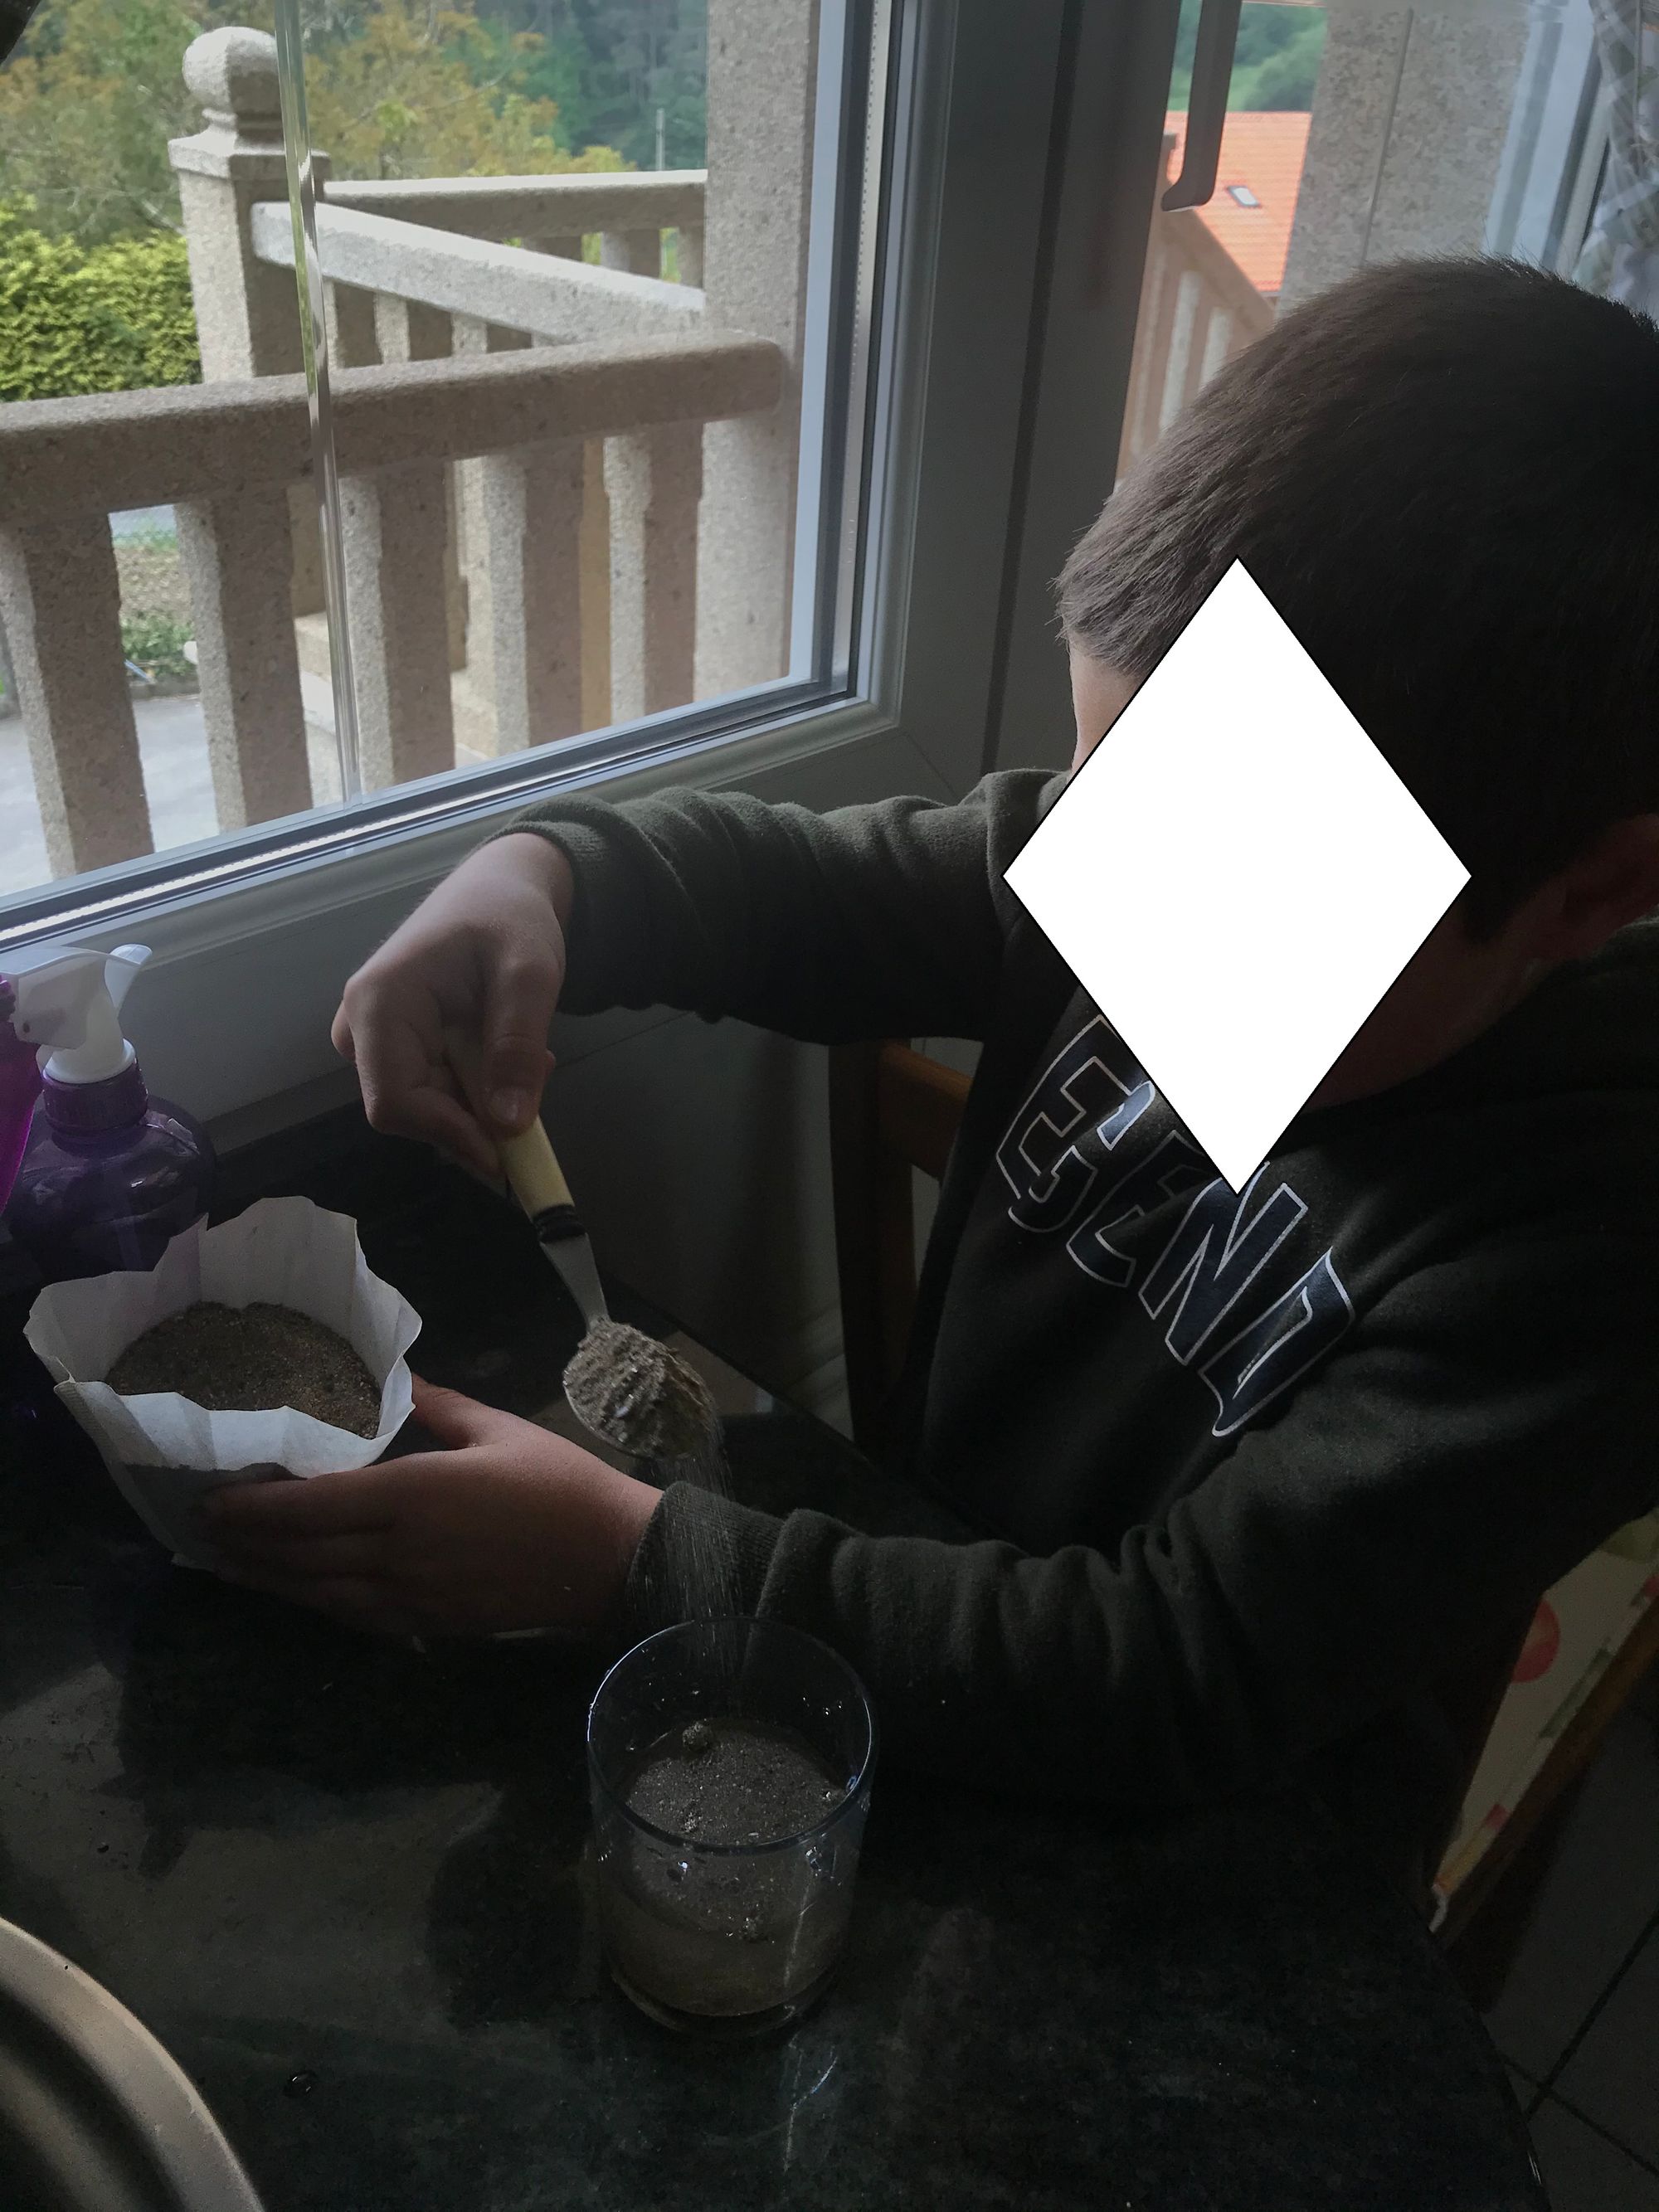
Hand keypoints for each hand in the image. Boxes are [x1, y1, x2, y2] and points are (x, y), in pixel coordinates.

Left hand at [201, 1377, 659, 1639]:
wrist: (609, 1558)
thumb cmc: (556, 1483)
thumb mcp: (496, 1428)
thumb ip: (436, 1406)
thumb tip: (397, 1376)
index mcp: (412, 1496)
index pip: (311, 1507)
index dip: (255, 1508)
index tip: (214, 1499)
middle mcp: (398, 1552)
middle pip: (301, 1555)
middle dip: (246, 1545)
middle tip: (203, 1530)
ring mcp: (410, 1596)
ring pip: (319, 1593)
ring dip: (269, 1580)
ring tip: (230, 1564)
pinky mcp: (428, 1623)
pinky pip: (354, 1616)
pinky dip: (315, 1603)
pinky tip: (297, 1593)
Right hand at [332, 833, 574, 1175]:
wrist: (496, 891)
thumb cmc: (507, 918)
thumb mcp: (529, 972)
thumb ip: (518, 1044)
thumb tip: (510, 1125)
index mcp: (378, 1002)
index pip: (394, 1101)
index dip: (448, 1135)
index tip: (506, 1152)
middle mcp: (359, 1027)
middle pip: (410, 1111)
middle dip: (475, 1115)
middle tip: (537, 1082)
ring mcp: (373, 1041)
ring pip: (426, 1108)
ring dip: (482, 1102)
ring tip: (528, 1058)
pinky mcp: (396, 1051)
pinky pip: (435, 1094)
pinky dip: (478, 1091)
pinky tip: (508, 1057)